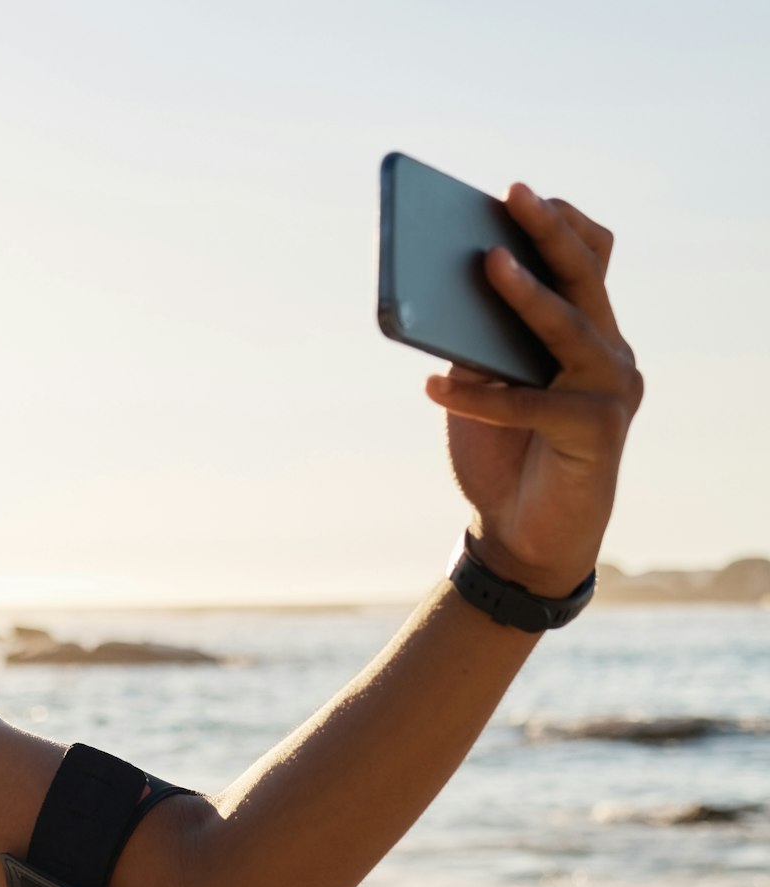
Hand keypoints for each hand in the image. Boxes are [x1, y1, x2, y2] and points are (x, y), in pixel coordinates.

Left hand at [428, 184, 642, 596]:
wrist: (522, 536)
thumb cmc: (504, 452)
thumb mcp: (482, 387)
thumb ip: (477, 343)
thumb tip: (442, 294)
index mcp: (587, 332)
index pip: (590, 261)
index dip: (560, 224)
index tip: (516, 192)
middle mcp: (610, 352)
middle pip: (587, 277)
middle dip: (548, 231)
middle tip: (513, 193)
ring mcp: (612, 390)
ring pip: (572, 328)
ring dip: (528, 295)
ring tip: (486, 263)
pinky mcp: (600, 433)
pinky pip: (534, 404)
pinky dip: (482, 396)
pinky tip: (434, 386)